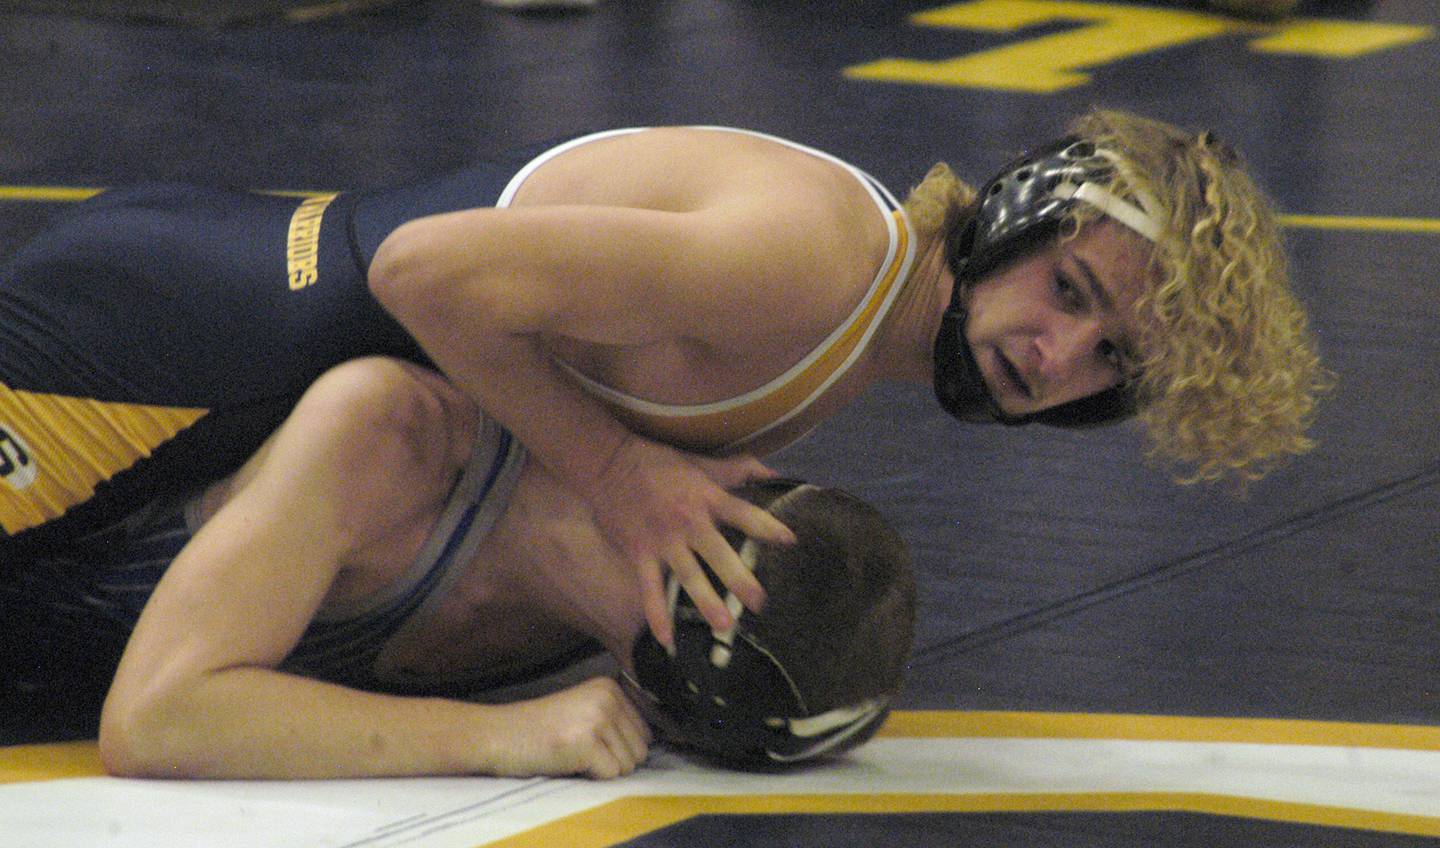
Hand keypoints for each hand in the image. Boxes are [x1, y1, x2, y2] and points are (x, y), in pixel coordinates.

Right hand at [493, 678, 651, 778]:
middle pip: (642, 751)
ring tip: (575, 752)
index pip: (647, 731)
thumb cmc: (542, 728)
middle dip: (614, 759)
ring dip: (603, 768)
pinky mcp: (586, 743)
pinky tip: (569, 759)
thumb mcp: (585, 708)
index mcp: (611, 687)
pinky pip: (611, 775)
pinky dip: (591, 776)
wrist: (501, 734)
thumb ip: (618, 716)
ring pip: (629, 765)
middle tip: (581, 748)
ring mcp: (597, 719)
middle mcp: (608, 697)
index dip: (621, 746)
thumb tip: (656, 739)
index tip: (592, 739)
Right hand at [586, 437, 795, 648]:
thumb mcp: (701, 462)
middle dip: (740, 578)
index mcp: (707, 498)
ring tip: (723, 625)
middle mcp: (688, 522)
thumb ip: (738, 470)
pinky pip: (650, 589)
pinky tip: (667, 640)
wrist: (607, 464)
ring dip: (705, 601)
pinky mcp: (639, 554)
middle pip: (719, 553)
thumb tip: (776, 474)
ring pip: (688, 576)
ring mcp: (663, 541)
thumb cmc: (658, 463)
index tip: (790, 541)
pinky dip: (657, 615)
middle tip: (759, 603)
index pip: (744, 513)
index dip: (768, 526)